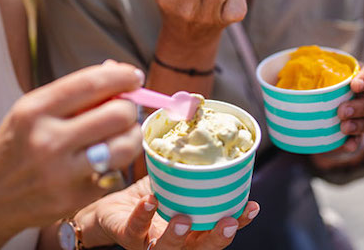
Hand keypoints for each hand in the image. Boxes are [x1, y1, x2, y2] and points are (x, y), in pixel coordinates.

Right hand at [0, 62, 144, 243]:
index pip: (92, 83)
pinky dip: (114, 166)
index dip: (122, 77)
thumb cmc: (15, 147)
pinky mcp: (73, 199)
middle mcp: (47, 140)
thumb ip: (74, 93)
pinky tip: (101, 164)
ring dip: (132, 137)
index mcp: (34, 110)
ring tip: (123, 136)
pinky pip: (114, 174)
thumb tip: (118, 71)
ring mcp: (60, 173)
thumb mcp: (32, 112)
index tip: (135, 77)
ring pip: (124, 147)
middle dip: (130, 110)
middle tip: (126, 112)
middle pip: (117, 115)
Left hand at [82, 176, 259, 248]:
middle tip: (226, 222)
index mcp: (192, 228)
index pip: (219, 229)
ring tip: (183, 219)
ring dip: (177, 236)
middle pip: (200, 248)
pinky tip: (151, 201)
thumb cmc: (148, 195)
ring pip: (168, 249)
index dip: (239, 221)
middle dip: (216, 238)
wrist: (110, 209)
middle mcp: (175, 241)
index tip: (252, 206)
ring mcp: (150, 242)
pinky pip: (135, 229)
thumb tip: (207, 125)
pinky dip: (143, 216)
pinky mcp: (126, 235)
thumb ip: (192, 167)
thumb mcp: (175, 181)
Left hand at [310, 64, 363, 169]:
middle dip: (360, 107)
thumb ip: (303, 76)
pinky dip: (354, 142)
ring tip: (343, 128)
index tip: (353, 85)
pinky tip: (346, 145)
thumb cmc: (318, 87)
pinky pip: (362, 139)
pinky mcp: (359, 132)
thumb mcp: (314, 77)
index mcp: (358, 78)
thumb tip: (269, 81)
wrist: (318, 109)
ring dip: (360, 124)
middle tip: (341, 111)